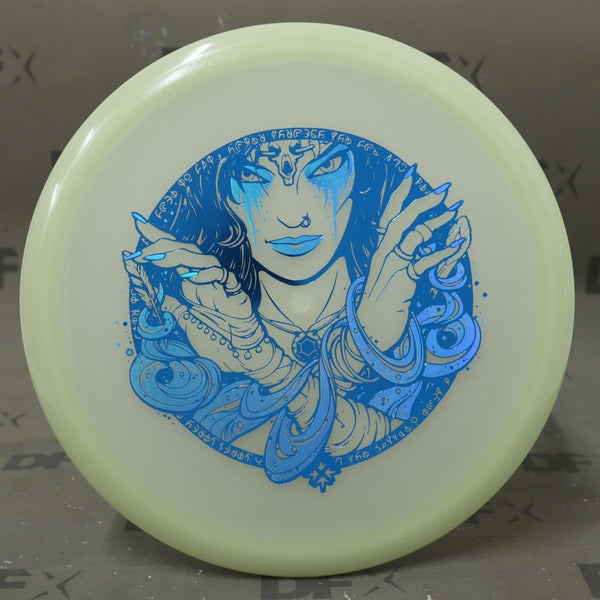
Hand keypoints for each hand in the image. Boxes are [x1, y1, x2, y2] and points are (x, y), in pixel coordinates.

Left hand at [125, 216, 268, 372]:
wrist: (239, 350)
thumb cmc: (215, 335)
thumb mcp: (183, 320)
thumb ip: (170, 306)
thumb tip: (152, 293)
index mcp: (190, 281)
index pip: (172, 254)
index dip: (158, 238)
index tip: (139, 224)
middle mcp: (203, 277)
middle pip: (184, 250)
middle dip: (163, 244)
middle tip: (143, 249)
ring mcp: (218, 282)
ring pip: (201, 258)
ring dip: (178, 257)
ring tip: (158, 260)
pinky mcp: (233, 290)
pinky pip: (221, 275)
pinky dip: (206, 273)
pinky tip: (191, 277)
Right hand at [357, 174, 470, 349]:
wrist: (373, 319)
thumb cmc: (382, 294)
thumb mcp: (388, 268)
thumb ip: (400, 250)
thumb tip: (420, 235)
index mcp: (381, 246)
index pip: (389, 213)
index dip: (400, 193)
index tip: (412, 174)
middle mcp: (385, 250)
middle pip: (402, 218)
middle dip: (423, 201)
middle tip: (443, 190)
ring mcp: (393, 262)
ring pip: (415, 234)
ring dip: (437, 222)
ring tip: (454, 212)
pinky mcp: (404, 276)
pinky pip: (426, 260)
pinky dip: (444, 251)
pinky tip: (458, 244)